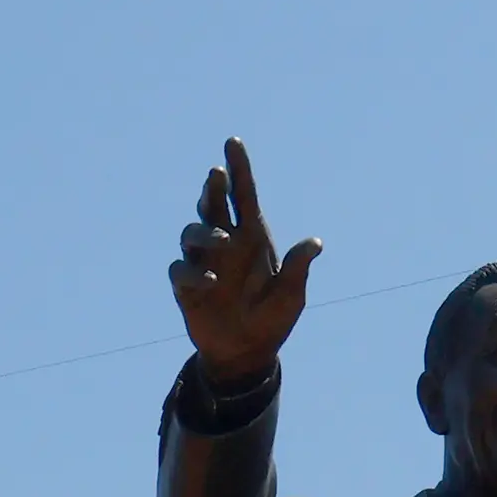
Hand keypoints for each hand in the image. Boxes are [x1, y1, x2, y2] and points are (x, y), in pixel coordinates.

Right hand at [171, 138, 321, 386]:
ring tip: (223, 242)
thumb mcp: (291, 297)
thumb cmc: (272, 321)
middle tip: (217, 176)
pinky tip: (210, 283)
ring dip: (204, 231)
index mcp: (252, 238)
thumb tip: (315, 243)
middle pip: (213, 205)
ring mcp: (202, 262)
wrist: (246, 353)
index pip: (243, 195)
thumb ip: (297, 269)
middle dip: (213, 188)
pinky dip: (192, 272)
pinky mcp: (186, 286)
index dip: (239, 168)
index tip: (232, 143)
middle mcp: (225, 243)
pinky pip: (180, 270)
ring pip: (191, 232)